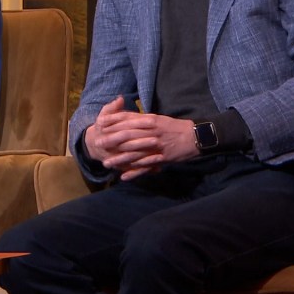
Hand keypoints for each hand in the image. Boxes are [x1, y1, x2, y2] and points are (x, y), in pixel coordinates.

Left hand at [84, 97, 198, 180]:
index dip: (112, 122)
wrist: (195, 136)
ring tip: (107, 163)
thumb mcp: (157, 119)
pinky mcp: (161, 158)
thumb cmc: (175, 127)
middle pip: (127, 135)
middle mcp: (151, 132)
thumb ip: (141, 118)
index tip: (99, 124)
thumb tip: (125, 116)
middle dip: (111, 140)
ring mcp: (156, 146)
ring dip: (119, 159)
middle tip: (98, 144)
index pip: (127, 120)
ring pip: (134, 153)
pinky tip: (124, 177)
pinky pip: (145, 166)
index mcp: (150, 120)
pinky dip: (135, 172)